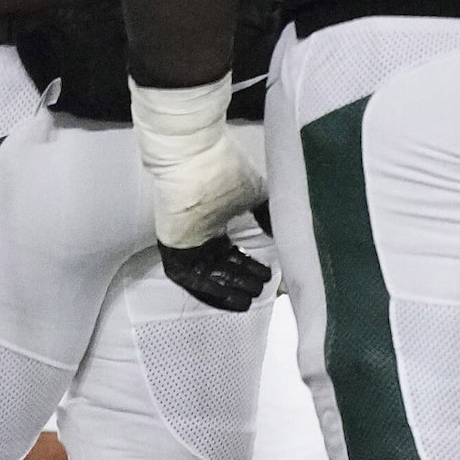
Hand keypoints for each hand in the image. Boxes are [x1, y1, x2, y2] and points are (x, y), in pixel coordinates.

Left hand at [131, 76, 269, 312]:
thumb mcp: (256, 194)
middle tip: (262, 290)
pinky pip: (192, 279)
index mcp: (214, 219)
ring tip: (251, 300)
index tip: (269, 274)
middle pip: (221, 266)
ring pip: (208, 276)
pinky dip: (213, 292)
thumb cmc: (224, 168)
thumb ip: (270, 214)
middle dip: (242, 280)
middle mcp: (199, 233)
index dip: (249, 265)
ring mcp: (184, 242)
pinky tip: (234, 301)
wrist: (195, 158)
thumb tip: (286, 232)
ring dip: (230, 289)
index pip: (230, 251)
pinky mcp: (174, 248)